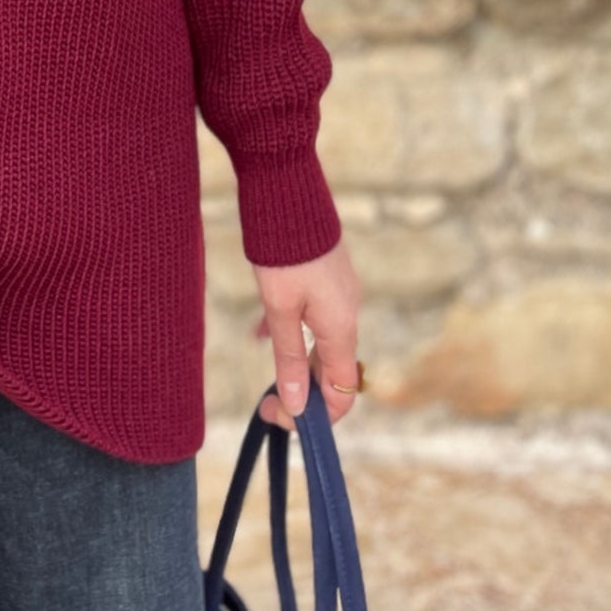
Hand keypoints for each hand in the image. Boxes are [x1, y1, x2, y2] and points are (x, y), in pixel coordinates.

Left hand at [249, 234, 362, 431]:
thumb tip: (295, 406)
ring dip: (297, 363)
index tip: (282, 418)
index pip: (342, 390)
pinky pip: (314, 318)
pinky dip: (293, 332)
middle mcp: (348, 314)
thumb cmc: (284, 252)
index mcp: (342, 327)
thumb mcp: (280, 309)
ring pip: (321, 343)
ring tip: (265, 375)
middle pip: (332, 370)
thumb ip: (290, 357)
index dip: (316, 415)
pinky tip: (262, 332)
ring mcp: (340, 295)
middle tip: (267, 403)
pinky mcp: (328, 279)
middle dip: (303, 392)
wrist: (289, 193)